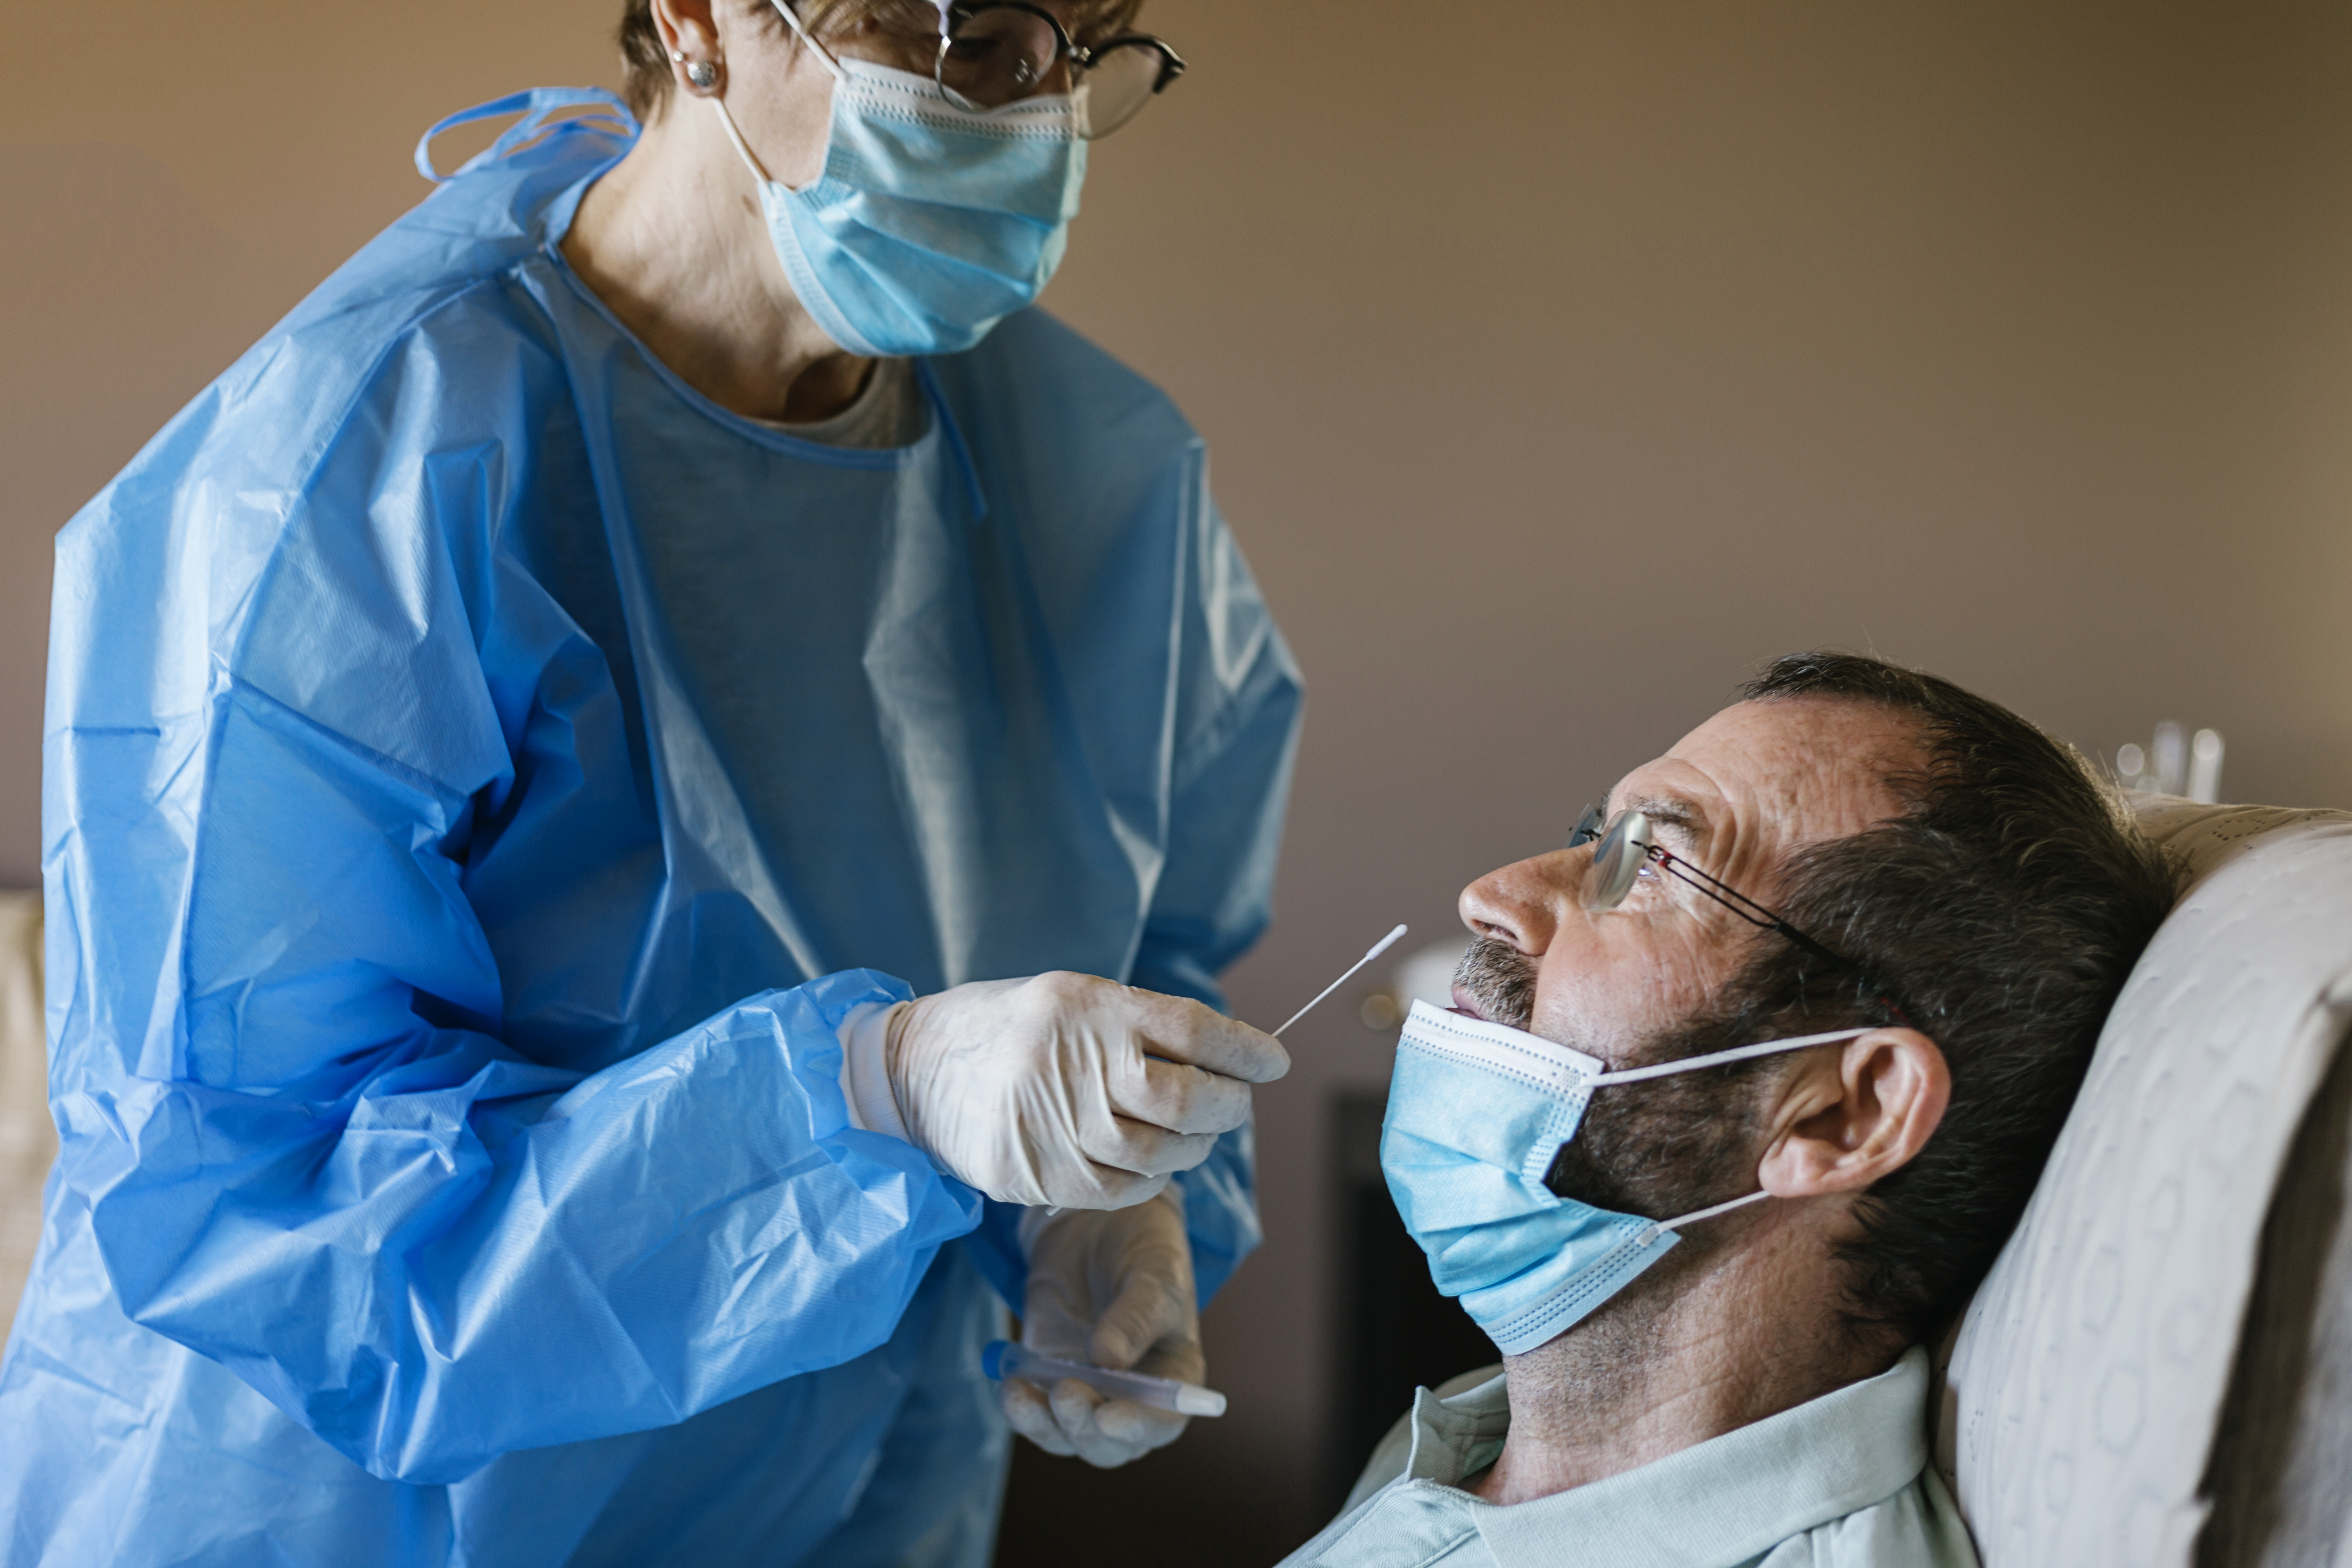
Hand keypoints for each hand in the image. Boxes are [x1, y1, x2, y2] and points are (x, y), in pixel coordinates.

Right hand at [880, 972, 1286, 1208]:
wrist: (914, 1069)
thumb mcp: (1072, 997)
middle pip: (1185, 1100)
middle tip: (1236, 1102)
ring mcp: (1051, 1124)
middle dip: (1229, 1107)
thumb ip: (1144, 1023)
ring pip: (1160, 1154)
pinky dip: (1153, 1177)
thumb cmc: (1014, 1027)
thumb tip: (1234, 1056)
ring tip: (1192, 1131)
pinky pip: (1123, 1188)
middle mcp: (1069, 1062)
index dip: (1245, 1050)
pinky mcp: (1036, 1174)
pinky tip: (1148, 1159)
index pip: (1192, 1029)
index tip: (1275, 1061)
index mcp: (1084, 1005)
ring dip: (1194, 1147)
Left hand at [1003, 1189, 1202, 1467]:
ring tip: (1022, 1392)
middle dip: (1085, 1427)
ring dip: (1045, 1424)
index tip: (1110, 1416)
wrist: (1097, 1224)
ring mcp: (1088, 1391)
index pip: (1162, 1423)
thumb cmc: (1143, 1249)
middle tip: (1068, 1392)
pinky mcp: (1048, 1378)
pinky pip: (1036, 1411)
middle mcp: (1132, 1398)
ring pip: (1066, 1436)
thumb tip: (1107, 1360)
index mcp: (1173, 1379)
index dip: (1138, 1427)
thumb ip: (1135, 1317)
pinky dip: (1021, 1408)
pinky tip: (1011, 1386)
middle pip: (1109, 1444)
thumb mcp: (1153, 1274)